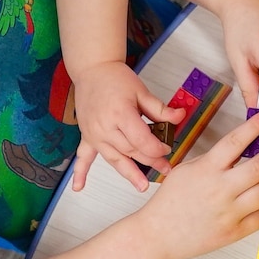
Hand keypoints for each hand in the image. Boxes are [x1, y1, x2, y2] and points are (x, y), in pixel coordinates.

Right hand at [70, 60, 180, 192]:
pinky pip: (83, 157)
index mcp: (120, 114)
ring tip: (142, 185)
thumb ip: (160, 108)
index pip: (142, 140)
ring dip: (129, 173)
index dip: (157, 148)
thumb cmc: (115, 78)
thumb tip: (179, 117)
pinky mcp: (88, 136)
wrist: (93, 70)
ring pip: (114, 158)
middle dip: (150, 161)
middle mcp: (104, 127)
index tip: (167, 148)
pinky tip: (79, 187)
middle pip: (130, 151)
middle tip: (165, 167)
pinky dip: (80, 173)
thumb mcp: (141, 91)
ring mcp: (94, 133)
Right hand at [131, 110, 258, 258]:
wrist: (159, 235)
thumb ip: (214, 159)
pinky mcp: (235, 231)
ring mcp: (229, 212)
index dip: (255, 126)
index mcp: (206, 170)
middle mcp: (220, 189)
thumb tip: (242, 147)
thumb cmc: (171, 202)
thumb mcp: (187, 169)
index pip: (235, 141)